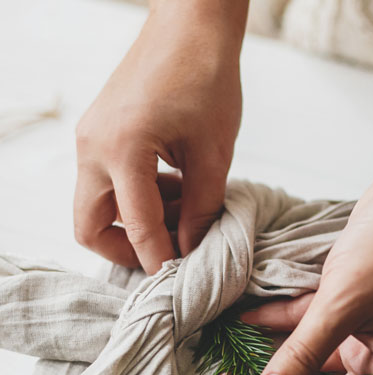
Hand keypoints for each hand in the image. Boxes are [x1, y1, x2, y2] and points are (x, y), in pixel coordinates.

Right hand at [74, 0, 247, 273]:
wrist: (191, 25)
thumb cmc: (206, 79)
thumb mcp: (213, 154)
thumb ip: (201, 208)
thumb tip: (191, 249)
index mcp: (123, 150)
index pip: (139, 228)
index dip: (162, 261)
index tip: (182, 282)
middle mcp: (93, 147)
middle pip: (89, 227)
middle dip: (127, 251)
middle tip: (169, 255)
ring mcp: (90, 138)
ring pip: (95, 207)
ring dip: (134, 223)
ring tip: (183, 214)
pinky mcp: (99, 133)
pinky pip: (106, 183)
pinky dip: (134, 198)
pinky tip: (173, 191)